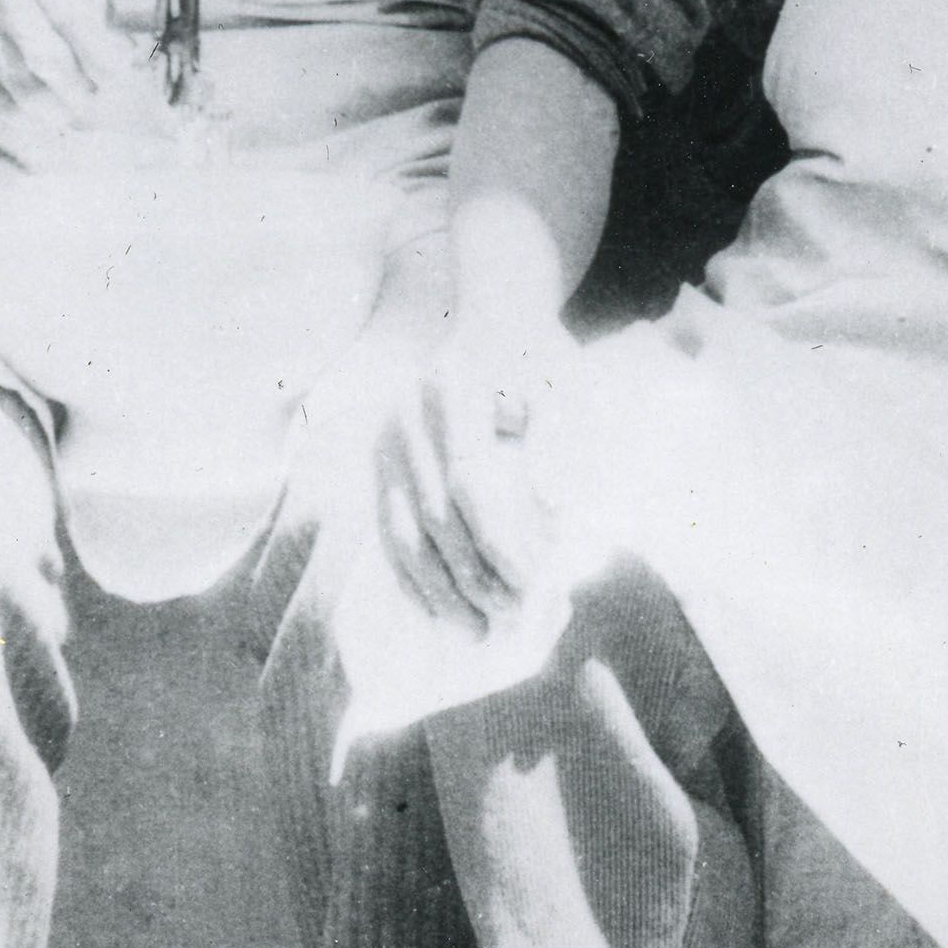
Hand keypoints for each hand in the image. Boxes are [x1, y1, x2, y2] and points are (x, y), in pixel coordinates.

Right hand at [371, 306, 565, 633]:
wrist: (495, 316)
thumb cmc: (541, 358)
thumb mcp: (567, 384)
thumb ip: (563, 441)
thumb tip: (555, 510)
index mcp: (452, 388)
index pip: (471, 483)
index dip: (502, 541)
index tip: (537, 583)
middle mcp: (407, 413)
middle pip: (435, 515)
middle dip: (474, 576)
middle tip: (516, 619)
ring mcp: (387, 438)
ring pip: (404, 529)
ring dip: (440, 588)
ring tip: (477, 631)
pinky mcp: (380, 459)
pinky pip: (391, 527)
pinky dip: (413, 574)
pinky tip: (440, 607)